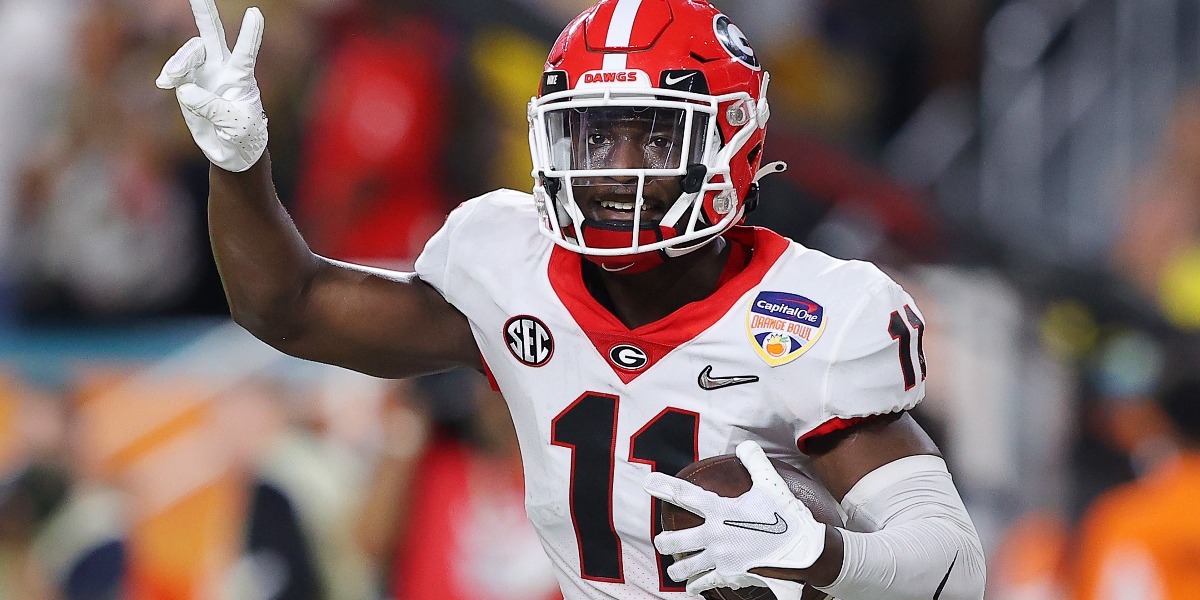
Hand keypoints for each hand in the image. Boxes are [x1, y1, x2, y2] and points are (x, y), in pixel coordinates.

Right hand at [156, 0, 267, 171]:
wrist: (233, 150)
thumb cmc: (244, 136)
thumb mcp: (236, 125)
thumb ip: (212, 107)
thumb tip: (183, 89)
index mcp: (242, 77)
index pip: (246, 52)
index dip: (250, 34)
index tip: (255, 13)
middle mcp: (222, 69)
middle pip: (212, 34)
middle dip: (204, 11)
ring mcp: (204, 74)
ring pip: (188, 53)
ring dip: (179, 61)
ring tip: (170, 79)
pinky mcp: (187, 84)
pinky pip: (174, 72)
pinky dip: (168, 74)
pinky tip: (164, 82)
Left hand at [642, 441, 826, 597]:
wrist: (804, 551)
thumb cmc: (787, 516)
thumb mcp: (771, 484)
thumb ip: (755, 463)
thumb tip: (745, 445)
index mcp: (720, 509)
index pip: (684, 495)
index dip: (663, 486)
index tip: (646, 481)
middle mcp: (714, 535)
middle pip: (674, 540)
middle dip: (664, 541)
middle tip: (660, 541)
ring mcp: (720, 558)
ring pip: (685, 566)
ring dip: (677, 568)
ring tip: (674, 568)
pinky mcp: (729, 576)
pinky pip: (705, 584)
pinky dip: (696, 586)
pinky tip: (692, 588)